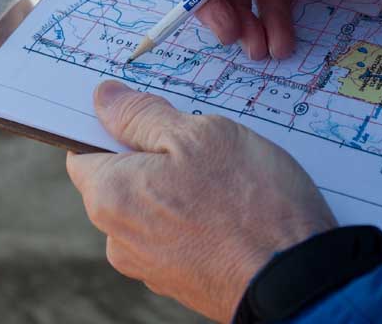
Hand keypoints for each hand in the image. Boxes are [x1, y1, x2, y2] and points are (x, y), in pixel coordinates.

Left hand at [67, 80, 335, 322]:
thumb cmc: (250, 203)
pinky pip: (177, 234)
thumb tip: (105, 99)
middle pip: (121, 179)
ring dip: (179, 185)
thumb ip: (143, 115)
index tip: (145, 112)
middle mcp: (119, 239)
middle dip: (153, 154)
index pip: (83, 151)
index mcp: (111, 197)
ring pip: (153, 206)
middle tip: (201, 141)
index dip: (110, 125)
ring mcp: (150, 266)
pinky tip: (233, 207)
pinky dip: (196, 216)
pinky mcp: (181, 282)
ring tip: (227, 177)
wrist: (299, 280)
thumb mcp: (198, 135)